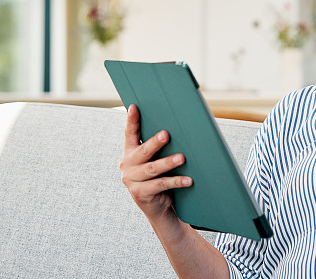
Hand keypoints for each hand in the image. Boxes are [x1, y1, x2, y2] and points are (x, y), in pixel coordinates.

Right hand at [120, 105, 191, 220]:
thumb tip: (178, 128)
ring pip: (153, 169)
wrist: (159, 208)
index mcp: (130, 152)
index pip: (130, 134)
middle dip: (155, 142)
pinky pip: (161, 185)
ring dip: (168, 162)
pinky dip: (176, 181)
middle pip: (143, 151)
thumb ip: (159, 147)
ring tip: (182, 158)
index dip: (132, 120)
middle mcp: (127, 165)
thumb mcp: (156, 161)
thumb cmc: (160, 178)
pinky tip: (188, 180)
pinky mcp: (140, 193)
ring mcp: (132, 180)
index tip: (134, 107)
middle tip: (167, 134)